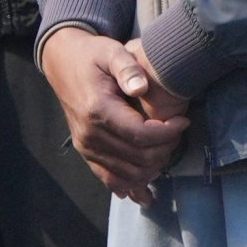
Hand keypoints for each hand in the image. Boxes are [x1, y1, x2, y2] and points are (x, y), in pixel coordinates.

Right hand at [42, 28, 188, 199]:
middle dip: (166, 149)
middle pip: (139, 158)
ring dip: (154, 167)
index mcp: (97, 111)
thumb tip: (141, 86)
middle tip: (178, 131)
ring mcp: (86, 146)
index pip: (141, 135)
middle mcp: (89, 135)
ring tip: (167, 148)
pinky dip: (129, 188)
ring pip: (128, 174)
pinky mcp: (86, 151)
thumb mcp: (111, 52)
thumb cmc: (92, 55)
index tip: (184, 119)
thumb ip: (128, 68)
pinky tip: (146, 194)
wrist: (62, 63)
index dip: (169, 132)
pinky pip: (108, 179)